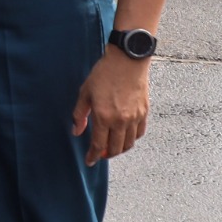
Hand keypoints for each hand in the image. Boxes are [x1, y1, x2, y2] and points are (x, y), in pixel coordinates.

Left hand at [72, 46, 151, 160]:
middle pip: (115, 149)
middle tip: (99, 154)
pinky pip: (139, 133)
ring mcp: (135, 117)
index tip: (89, 161)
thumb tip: (77, 131)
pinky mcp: (144, 112)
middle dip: (106, 155)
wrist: (128, 60)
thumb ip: (80, 114)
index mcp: (104, 116)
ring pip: (129, 143)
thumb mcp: (85, 93)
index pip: (98, 145)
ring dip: (119, 149)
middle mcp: (121, 121)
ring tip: (111, 146)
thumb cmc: (104, 74)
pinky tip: (124, 136)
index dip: (93, 156)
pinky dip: (132, 139)